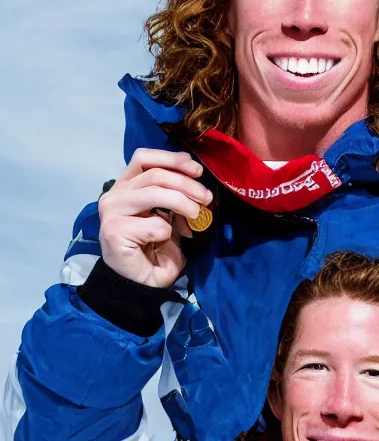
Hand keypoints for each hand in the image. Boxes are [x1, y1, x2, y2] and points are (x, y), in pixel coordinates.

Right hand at [98, 149, 212, 287]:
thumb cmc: (154, 248)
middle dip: (186, 184)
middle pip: (155, 174)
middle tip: (205, 198)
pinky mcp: (114, 231)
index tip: (197, 170)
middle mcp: (114, 195)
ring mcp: (111, 212)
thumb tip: (196, 182)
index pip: (143, 158)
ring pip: (154, 193)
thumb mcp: (168, 215)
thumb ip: (174, 195)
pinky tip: (163, 243)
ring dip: (182, 203)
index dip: (172, 158)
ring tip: (195, 215)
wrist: (139, 283)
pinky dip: (167, 233)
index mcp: (125, 186)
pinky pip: (153, 225)